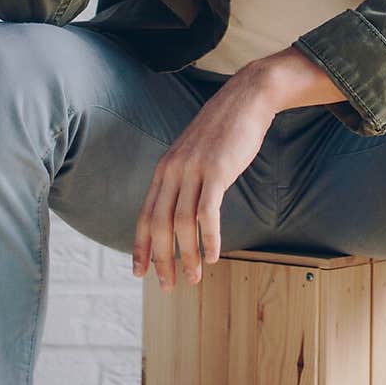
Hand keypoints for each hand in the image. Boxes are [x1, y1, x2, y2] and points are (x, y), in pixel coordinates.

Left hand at [132, 67, 275, 290]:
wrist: (246, 99)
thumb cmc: (223, 131)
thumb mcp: (194, 155)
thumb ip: (183, 179)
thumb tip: (180, 211)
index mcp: (165, 169)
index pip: (146, 215)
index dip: (141, 247)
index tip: (140, 272)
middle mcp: (173, 170)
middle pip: (159, 225)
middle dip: (161, 260)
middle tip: (168, 286)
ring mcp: (194, 169)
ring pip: (182, 223)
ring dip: (187, 256)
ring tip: (195, 277)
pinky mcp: (217, 170)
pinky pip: (207, 212)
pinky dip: (209, 238)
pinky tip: (214, 255)